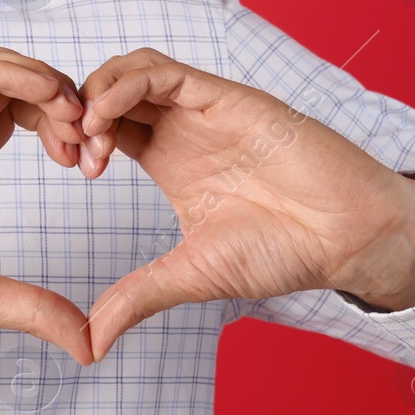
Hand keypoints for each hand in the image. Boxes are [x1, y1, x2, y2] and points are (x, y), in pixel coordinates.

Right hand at [0, 47, 94, 363]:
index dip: (67, 127)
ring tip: (76, 122)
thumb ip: (32, 309)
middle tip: (93, 147)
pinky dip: (12, 73)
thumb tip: (87, 345)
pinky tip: (49, 95)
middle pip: (18, 84)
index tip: (91, 168)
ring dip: (45, 82)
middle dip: (67, 103)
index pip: (24, 113)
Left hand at [76, 49, 414, 361]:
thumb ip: (138, 298)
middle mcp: (182, 128)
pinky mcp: (225, 97)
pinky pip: (163, 72)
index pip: (104, 127)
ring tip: (88, 135)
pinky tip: (106, 116)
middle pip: (109, 91)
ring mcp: (203, 109)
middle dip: (77, 111)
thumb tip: (89, 343)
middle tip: (70, 151)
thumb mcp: (191, 275)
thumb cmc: (282, 250)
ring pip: (130, 71)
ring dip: (96, 93)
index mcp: (168, 160)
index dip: (76, 139)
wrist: (345, 235)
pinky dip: (125, 84)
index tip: (73, 172)